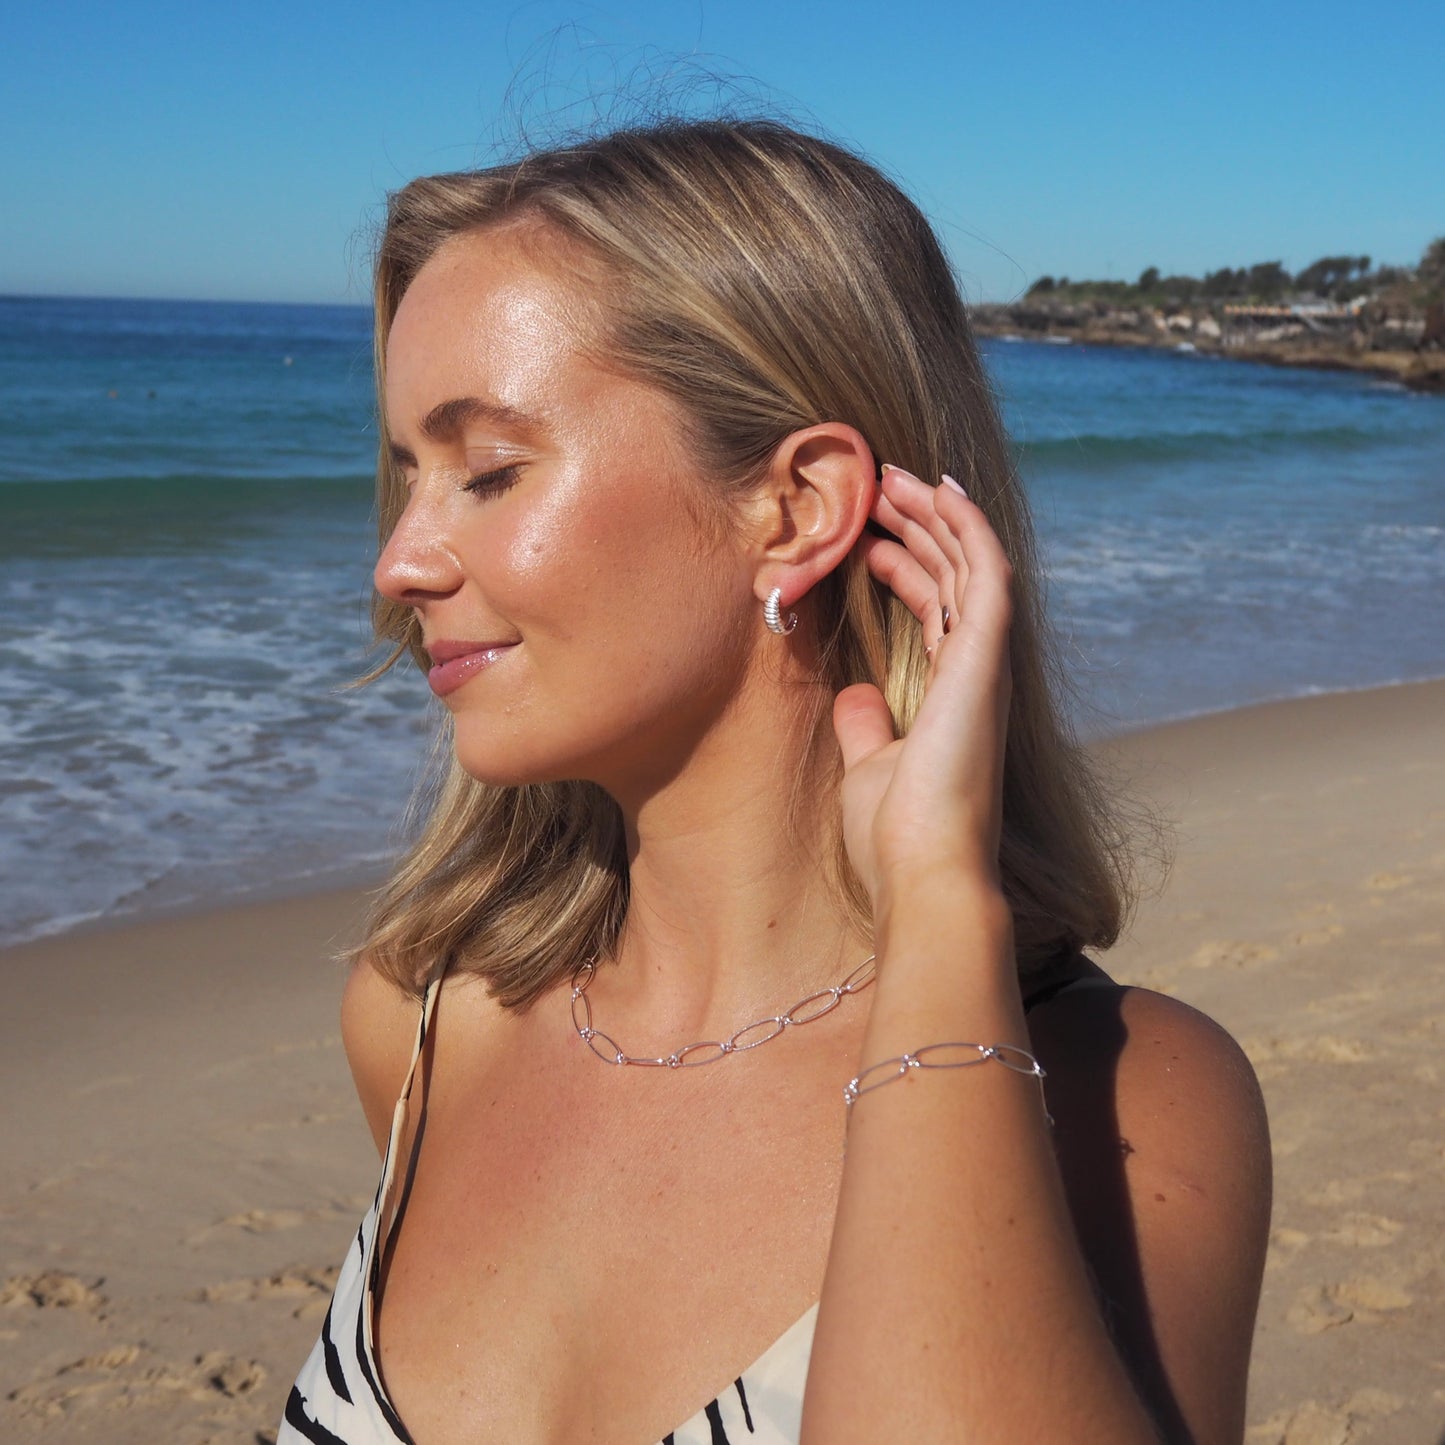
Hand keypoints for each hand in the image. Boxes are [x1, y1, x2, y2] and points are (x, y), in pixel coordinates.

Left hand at [832, 466, 1012, 910]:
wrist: (923, 874)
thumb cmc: (896, 835)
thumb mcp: (870, 766)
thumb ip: (868, 727)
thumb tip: (855, 697)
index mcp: (953, 695)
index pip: (936, 610)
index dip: (908, 566)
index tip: (871, 534)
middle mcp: (977, 673)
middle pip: (953, 577)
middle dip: (920, 525)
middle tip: (881, 483)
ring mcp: (986, 664)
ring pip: (970, 564)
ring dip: (936, 514)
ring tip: (895, 476)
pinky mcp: (986, 659)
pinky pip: (985, 574)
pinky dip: (966, 528)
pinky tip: (940, 491)